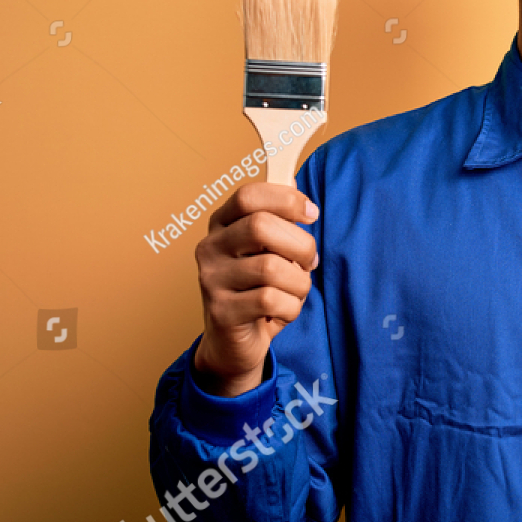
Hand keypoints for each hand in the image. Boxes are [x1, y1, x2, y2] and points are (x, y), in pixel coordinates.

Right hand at [191, 182, 318, 395]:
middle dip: (301, 244)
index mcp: (221, 225)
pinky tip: (284, 312)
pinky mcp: (221, 311)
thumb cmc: (258, 289)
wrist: (233, 343)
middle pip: (260, 227)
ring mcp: (212, 280)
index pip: (248, 196)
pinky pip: (271, 300)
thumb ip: (277, 216)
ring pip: (271, 267)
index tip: (312, 214)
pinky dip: (291, 307)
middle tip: (310, 262)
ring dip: (299, 282)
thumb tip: (291, 177)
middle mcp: (210, 248)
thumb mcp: (267, 250)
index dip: (286, 200)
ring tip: (296, 292)